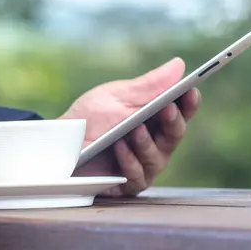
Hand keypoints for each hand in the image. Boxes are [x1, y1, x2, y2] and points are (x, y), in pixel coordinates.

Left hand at [61, 58, 200, 195]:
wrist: (59, 142)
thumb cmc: (88, 118)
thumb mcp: (115, 96)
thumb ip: (147, 85)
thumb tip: (179, 65)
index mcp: (154, 119)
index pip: (180, 112)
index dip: (188, 103)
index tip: (191, 90)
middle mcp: (154, 144)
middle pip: (174, 135)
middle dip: (173, 121)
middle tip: (168, 107)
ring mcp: (142, 166)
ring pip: (157, 157)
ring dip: (146, 142)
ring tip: (135, 128)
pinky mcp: (126, 185)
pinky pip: (136, 175)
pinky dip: (128, 160)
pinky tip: (120, 147)